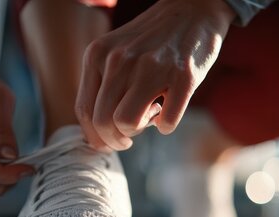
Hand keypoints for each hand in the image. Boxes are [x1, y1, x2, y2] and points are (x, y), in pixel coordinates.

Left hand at [75, 0, 234, 150]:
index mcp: (98, 54)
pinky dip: (167, 126)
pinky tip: (169, 110)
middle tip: (129, 137)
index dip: (96, 136)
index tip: (108, 141)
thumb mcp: (116, 52)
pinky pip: (167, 123)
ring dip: (139, 131)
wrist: (193, 9)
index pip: (84, 110)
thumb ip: (103, 84)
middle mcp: (121, 60)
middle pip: (103, 122)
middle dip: (116, 140)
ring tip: (150, 116)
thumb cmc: (153, 40)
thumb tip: (98, 133)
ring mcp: (152, 67)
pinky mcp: (183, 76)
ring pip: (128, 124)